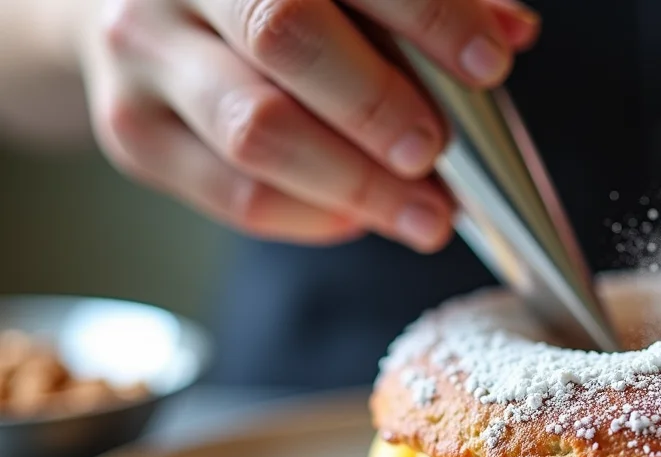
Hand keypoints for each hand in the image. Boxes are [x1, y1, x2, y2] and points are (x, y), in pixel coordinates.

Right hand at [78, 0, 538, 250]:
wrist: (141, 4)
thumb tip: (510, 30)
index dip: (427, 13)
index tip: (488, 62)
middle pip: (285, 36)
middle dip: (378, 104)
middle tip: (436, 152)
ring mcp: (145, 54)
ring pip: (258, 131)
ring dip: (359, 185)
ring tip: (425, 214)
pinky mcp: (134, 132)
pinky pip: (236, 195)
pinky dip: (315, 216)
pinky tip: (362, 215)